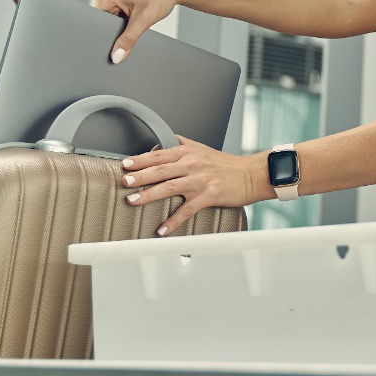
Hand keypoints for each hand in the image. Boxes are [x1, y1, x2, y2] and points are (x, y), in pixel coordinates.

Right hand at [92, 0, 190, 62]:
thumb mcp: (143, 20)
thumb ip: (128, 40)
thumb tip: (116, 57)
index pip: (94, 24)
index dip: (103, 37)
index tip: (114, 46)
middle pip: (102, 24)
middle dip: (114, 33)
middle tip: (131, 31)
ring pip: (111, 23)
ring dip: (122, 28)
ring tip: (136, 22)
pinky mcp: (120, 2)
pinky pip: (117, 18)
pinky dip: (126, 24)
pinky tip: (136, 21)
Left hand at [119, 136, 267, 235]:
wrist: (250, 174)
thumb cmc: (226, 164)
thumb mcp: (202, 149)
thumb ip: (181, 145)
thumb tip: (160, 145)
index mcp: (189, 152)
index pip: (160, 154)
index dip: (141, 159)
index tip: (126, 164)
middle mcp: (192, 165)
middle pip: (161, 169)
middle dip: (140, 175)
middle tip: (125, 180)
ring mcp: (200, 181)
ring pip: (169, 187)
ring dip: (149, 195)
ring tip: (133, 201)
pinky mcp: (208, 196)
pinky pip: (186, 210)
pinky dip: (173, 221)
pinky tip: (161, 230)